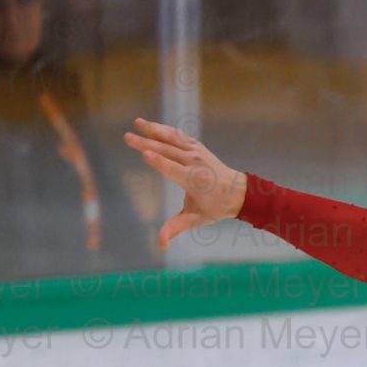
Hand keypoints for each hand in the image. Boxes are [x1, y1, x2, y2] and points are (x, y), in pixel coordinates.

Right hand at [123, 117, 245, 249]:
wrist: (239, 192)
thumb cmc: (215, 207)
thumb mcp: (196, 219)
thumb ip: (176, 228)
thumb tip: (161, 244)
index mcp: (194, 180)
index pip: (173, 169)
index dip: (159, 162)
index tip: (145, 154)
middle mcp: (195, 162)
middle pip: (167, 151)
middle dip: (146, 143)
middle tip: (127, 137)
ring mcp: (196, 152)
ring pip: (172, 138)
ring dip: (153, 130)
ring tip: (136, 122)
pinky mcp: (196, 146)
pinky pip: (178, 136)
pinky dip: (164, 130)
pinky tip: (149, 125)